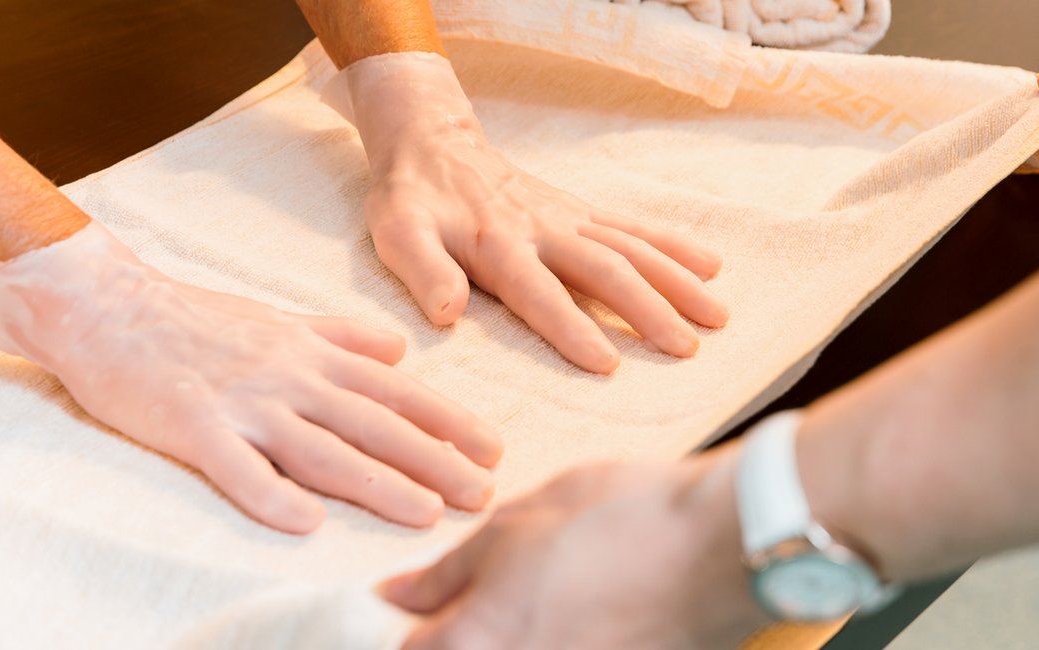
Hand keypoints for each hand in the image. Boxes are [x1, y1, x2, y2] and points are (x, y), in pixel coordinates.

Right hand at [0, 222, 501, 533]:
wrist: (108, 305)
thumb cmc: (197, 317)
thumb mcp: (282, 317)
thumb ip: (343, 336)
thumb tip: (400, 351)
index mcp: (312, 353)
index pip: (395, 390)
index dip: (447, 420)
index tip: (492, 450)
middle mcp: (289, 376)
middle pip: (374, 423)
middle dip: (434, 460)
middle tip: (483, 494)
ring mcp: (243, 401)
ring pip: (321, 448)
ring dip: (378, 482)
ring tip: (426, 513)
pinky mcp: (193, 425)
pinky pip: (237, 467)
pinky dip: (271, 494)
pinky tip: (307, 524)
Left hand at [336, 52, 728, 372]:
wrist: (434, 144)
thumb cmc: (412, 201)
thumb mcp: (398, 234)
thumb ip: (425, 272)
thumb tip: (447, 313)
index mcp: (496, 246)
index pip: (539, 293)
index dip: (571, 328)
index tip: (606, 363)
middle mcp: (542, 230)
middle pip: (604, 270)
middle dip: (647, 310)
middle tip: (685, 348)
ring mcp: (568, 218)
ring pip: (631, 248)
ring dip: (676, 281)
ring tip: (716, 317)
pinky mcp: (580, 211)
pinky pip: (633, 227)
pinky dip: (673, 245)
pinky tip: (709, 265)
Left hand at [380, 450, 767, 648]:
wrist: (725, 546)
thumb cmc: (623, 520)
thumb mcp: (517, 524)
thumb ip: (449, 571)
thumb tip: (398, 595)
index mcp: (473, 642)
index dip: (396, 630)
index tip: (409, 610)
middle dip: (451, 636)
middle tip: (469, 601)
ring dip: (506, 637)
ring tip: (541, 598)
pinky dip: (551, 642)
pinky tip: (575, 613)